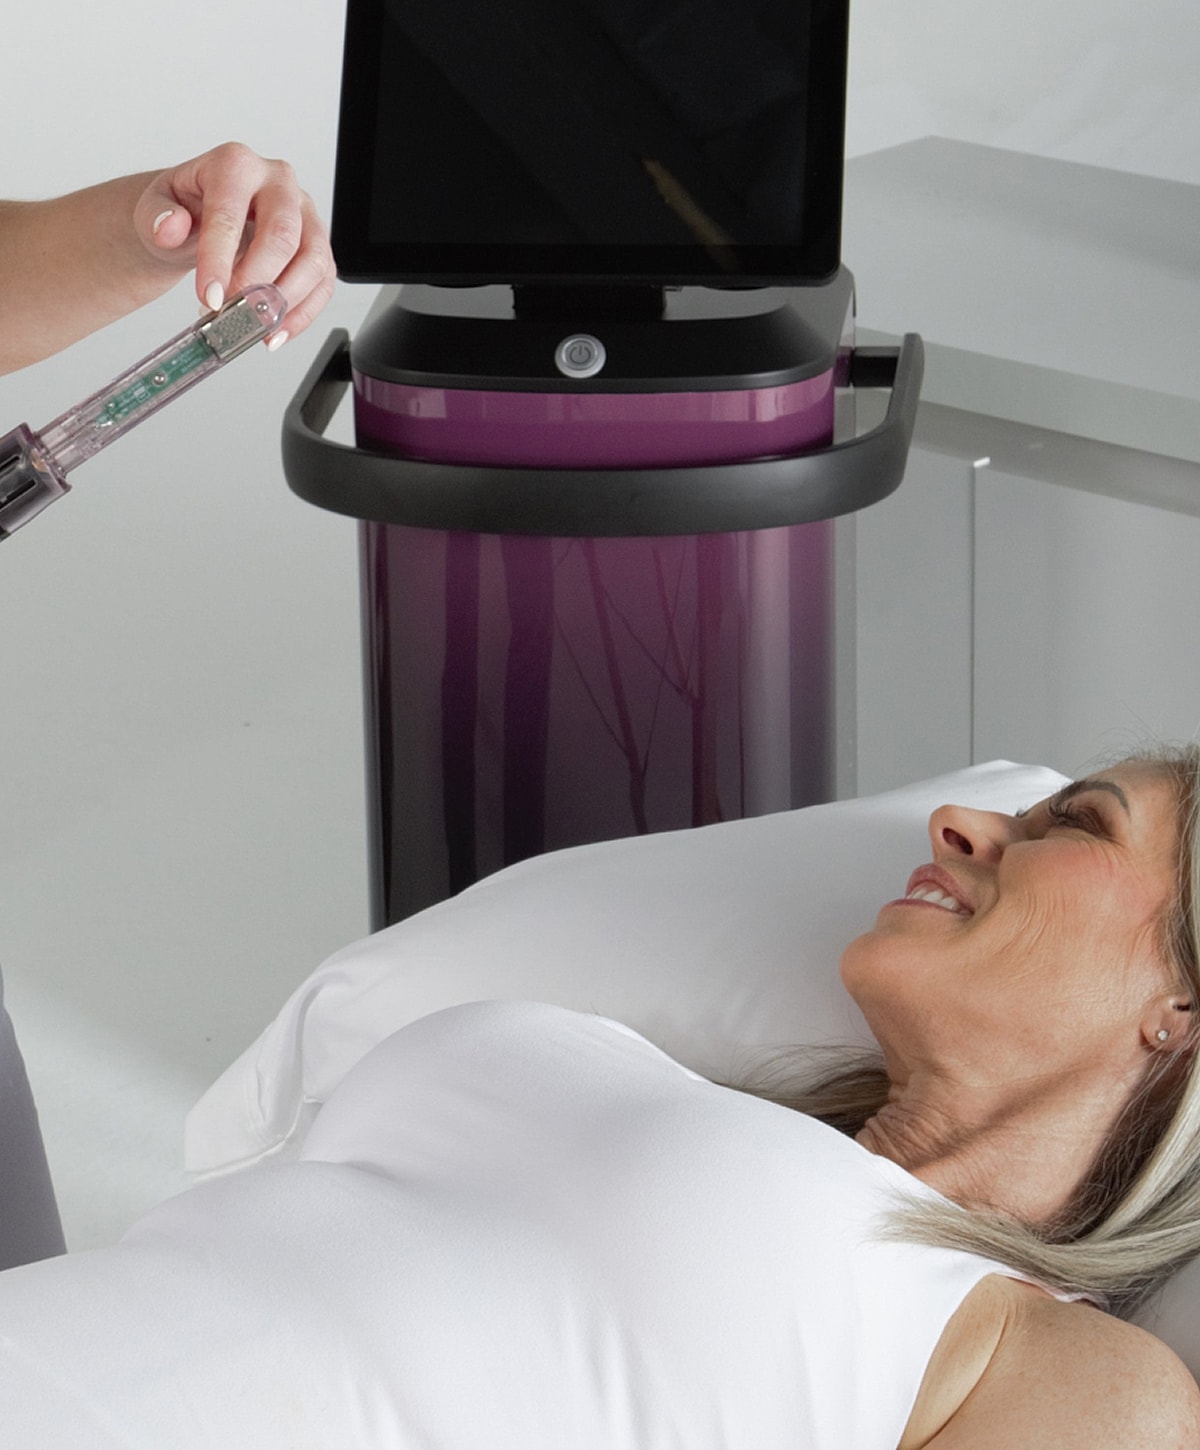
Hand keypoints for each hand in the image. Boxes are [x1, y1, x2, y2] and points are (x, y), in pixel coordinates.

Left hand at [134, 142, 335, 346]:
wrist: (200, 218)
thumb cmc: (184, 210)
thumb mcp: (155, 207)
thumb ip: (156, 215)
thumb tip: (170, 227)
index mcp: (236, 165)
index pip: (231, 212)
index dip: (220, 260)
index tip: (210, 297)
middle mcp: (278, 182)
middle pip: (283, 235)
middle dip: (258, 282)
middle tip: (233, 311)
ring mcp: (304, 213)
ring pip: (313, 259)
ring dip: (286, 301)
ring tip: (257, 325)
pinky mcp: (318, 243)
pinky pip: (324, 281)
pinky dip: (303, 313)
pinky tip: (277, 330)